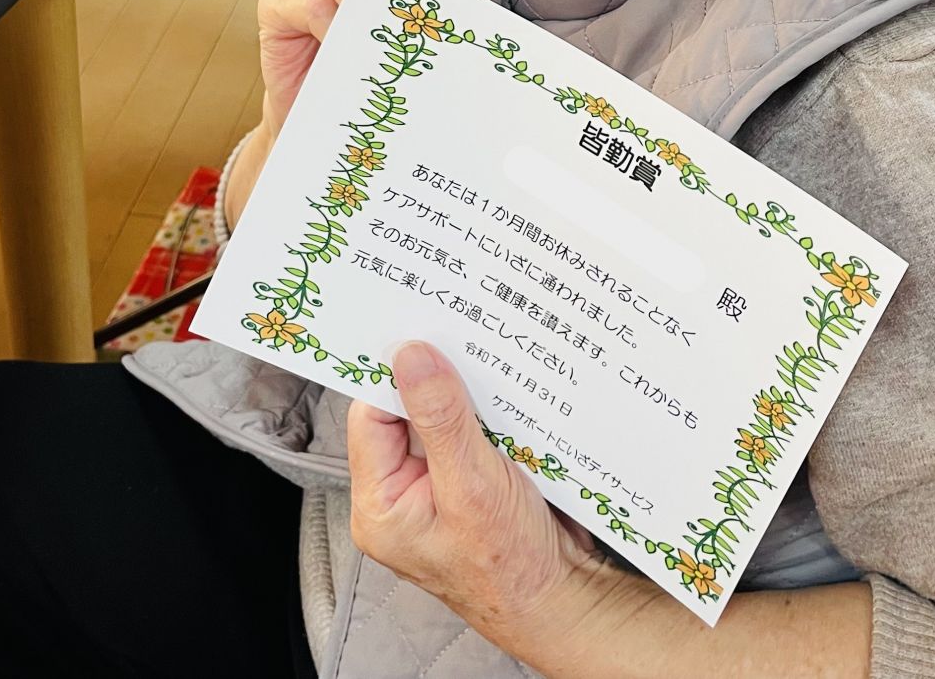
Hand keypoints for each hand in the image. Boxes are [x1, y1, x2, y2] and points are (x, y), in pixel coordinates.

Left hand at [348, 342, 609, 660]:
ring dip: (468, 396)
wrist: (562, 598)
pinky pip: (468, 432)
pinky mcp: (469, 482)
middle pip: (405, 413)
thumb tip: (411, 356)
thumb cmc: (512, 566)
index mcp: (380, 505)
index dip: (397, 376)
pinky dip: (488, 412)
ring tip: (493, 367)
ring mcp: (435, 489)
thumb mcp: (473, 486)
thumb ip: (440, 419)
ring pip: (440, 419)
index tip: (426, 336)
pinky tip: (510, 396)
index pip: (372, 417)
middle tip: (463, 339)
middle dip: (438, 382)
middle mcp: (400, 495)